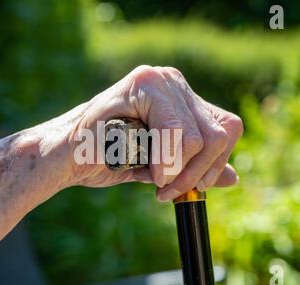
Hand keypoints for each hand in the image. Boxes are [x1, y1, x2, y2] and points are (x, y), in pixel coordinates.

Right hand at [66, 65, 242, 200]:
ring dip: (182, 170)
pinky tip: (151, 172)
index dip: (215, 164)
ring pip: (201, 135)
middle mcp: (174, 82)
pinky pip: (175, 130)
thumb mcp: (160, 168)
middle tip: (169, 190)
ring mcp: (159, 79)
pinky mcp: (143, 83)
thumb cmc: (107, 159)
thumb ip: (193, 168)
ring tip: (157, 182)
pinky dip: (167, 160)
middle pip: (221, 131)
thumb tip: (234, 177)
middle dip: (200, 172)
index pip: (227, 128)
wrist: (66, 157)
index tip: (189, 188)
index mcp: (181, 99)